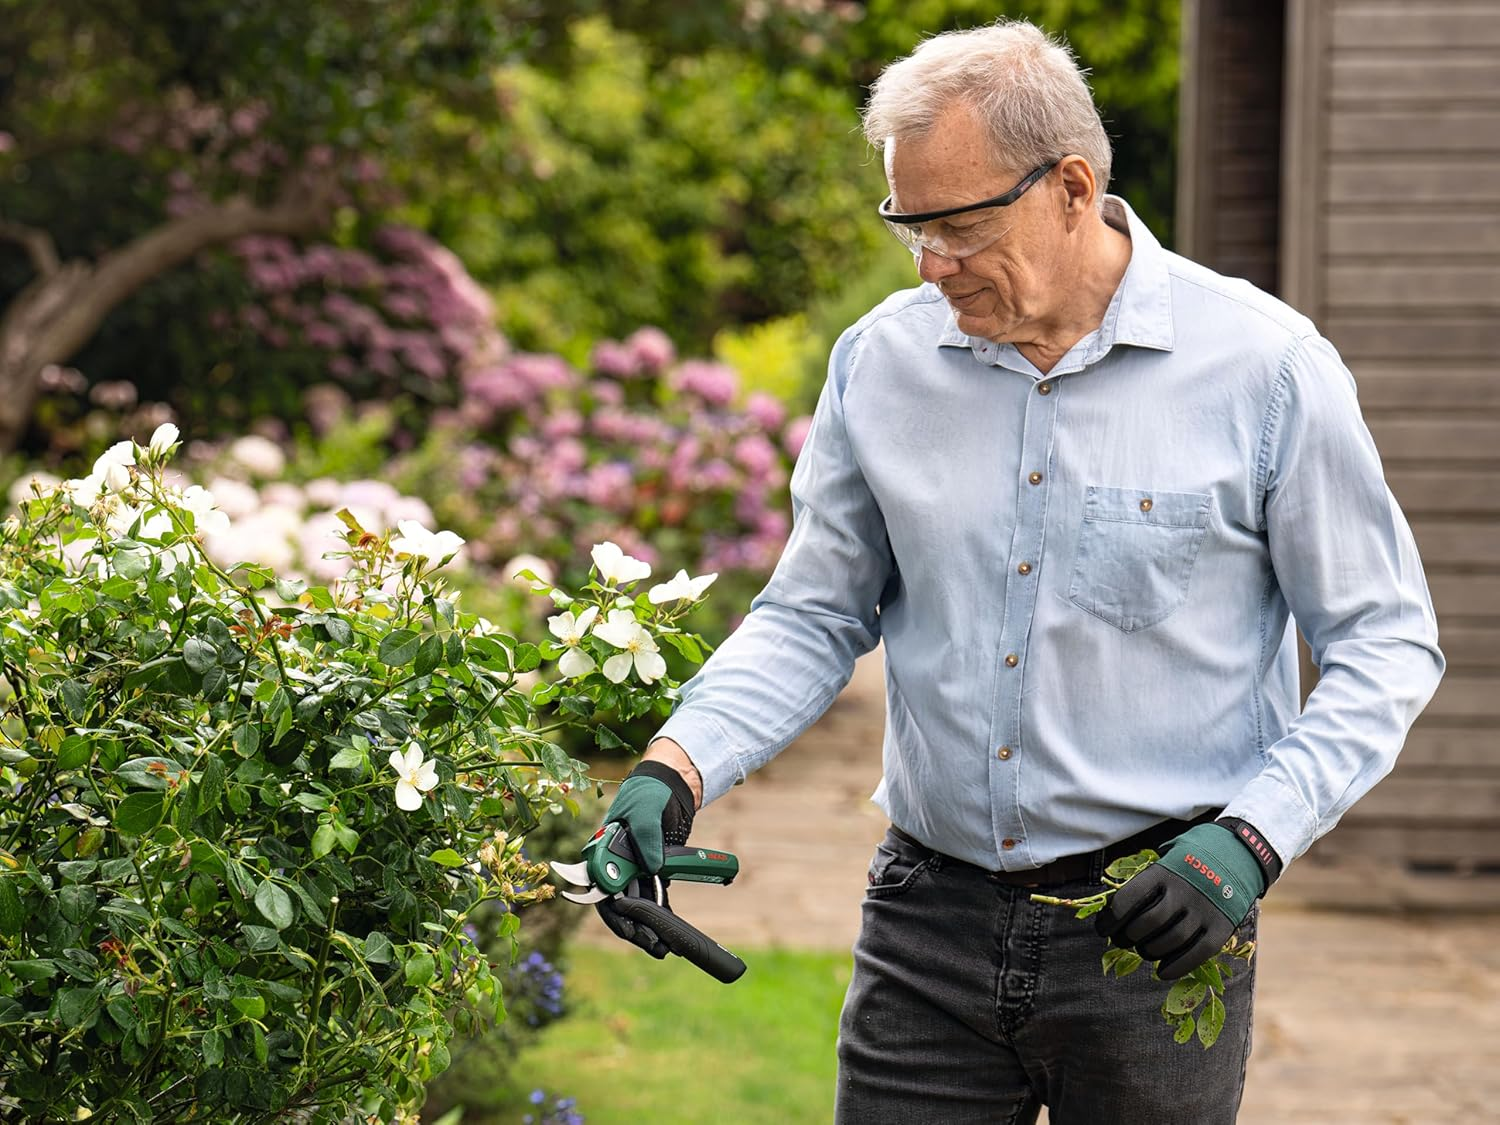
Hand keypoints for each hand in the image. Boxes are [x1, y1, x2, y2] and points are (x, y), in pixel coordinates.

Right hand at [592, 759, 695, 955]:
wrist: (671, 783)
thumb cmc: (649, 792)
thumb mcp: (646, 811)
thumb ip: (646, 838)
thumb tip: (652, 868)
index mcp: (604, 850)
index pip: (601, 888)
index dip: (613, 913)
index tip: (629, 930)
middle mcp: (617, 862)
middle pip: (619, 903)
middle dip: (634, 927)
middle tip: (652, 945)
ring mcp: (635, 867)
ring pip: (637, 903)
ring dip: (649, 926)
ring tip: (663, 947)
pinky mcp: (653, 869)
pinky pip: (654, 895)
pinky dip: (661, 913)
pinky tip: (669, 930)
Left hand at [1094, 823, 1264, 979]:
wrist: (1241, 852)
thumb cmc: (1193, 857)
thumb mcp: (1166, 855)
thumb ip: (1147, 879)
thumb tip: (1116, 910)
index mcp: (1164, 871)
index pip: (1128, 898)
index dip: (1110, 918)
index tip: (1103, 928)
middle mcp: (1183, 891)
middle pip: (1147, 923)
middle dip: (1128, 937)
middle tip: (1123, 940)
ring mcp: (1204, 910)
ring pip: (1169, 941)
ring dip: (1149, 952)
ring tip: (1144, 950)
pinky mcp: (1222, 927)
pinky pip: (1196, 954)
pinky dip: (1176, 967)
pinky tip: (1162, 972)